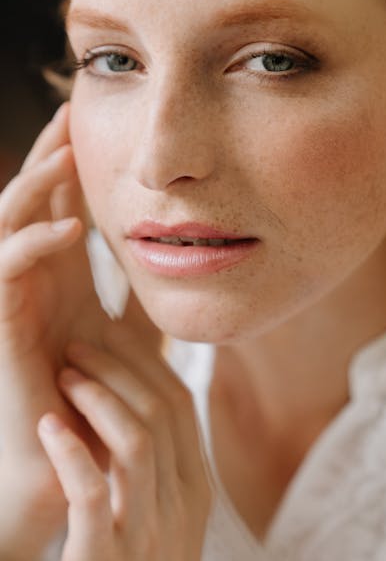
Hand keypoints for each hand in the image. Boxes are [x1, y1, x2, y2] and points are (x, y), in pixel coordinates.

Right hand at [0, 103, 117, 554]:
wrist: (70, 467)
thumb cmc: (97, 404)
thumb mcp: (128, 339)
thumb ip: (143, 303)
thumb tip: (175, 271)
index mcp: (62, 279)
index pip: (63, 207)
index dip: (75, 166)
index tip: (100, 126)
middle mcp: (34, 282)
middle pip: (32, 200)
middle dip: (49, 157)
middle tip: (71, 112)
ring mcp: (14, 301)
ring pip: (7, 223)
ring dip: (33, 187)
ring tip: (65, 156)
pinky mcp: (3, 327)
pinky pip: (4, 271)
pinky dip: (33, 246)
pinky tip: (72, 230)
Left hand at [38, 324, 211, 560]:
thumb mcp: (159, 512)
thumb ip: (158, 461)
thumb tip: (142, 394)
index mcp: (196, 488)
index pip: (181, 402)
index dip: (146, 361)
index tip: (112, 331)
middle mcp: (181, 505)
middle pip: (161, 410)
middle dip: (119, 366)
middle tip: (79, 341)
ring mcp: (147, 534)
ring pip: (134, 440)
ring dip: (97, 396)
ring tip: (64, 372)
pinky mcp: (105, 559)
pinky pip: (93, 492)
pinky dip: (71, 451)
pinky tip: (48, 425)